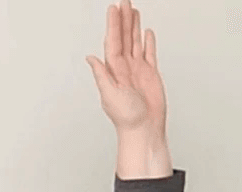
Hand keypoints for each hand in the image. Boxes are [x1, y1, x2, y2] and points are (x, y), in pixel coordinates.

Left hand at [85, 0, 166, 137]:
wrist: (144, 129)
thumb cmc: (126, 118)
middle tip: (124, 1)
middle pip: (123, 38)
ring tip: (133, 10)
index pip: (113, 43)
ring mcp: (137, 71)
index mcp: (114, 71)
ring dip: (133, 27)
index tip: (113, 9)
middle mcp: (124, 69)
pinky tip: (145, 32)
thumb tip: (91, 58)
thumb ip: (101, 75)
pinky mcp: (150, 75)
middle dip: (123, 20)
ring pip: (135, 43)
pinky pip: (149, 54)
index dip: (113, 25)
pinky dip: (147, 42)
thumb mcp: (110, 95)